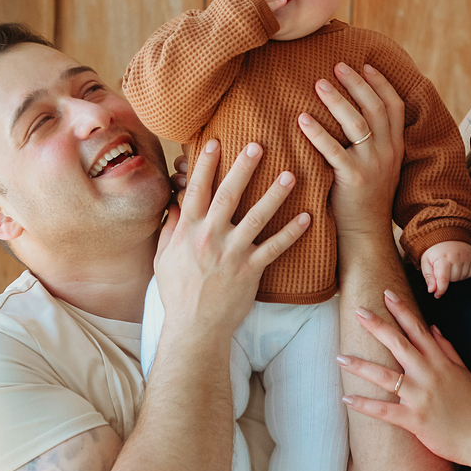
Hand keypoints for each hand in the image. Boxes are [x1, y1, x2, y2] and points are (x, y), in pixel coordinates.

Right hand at [154, 140, 310, 340]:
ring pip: (257, 217)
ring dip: (274, 194)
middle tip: (258, 145)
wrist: (194, 328)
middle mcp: (210, 237)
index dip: (206, 164)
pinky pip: (275, 247)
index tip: (215, 141)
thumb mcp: (163, 259)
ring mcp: (232, 253)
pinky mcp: (251, 270)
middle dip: (244, 168)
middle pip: (229, 195)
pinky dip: (292, 232)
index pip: (197, 189)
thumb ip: (170, 229)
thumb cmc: (177, 293)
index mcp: (188, 231)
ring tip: (291, 174)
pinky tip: (307, 217)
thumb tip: (175, 203)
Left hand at [298, 62, 404, 235]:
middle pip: (375, 108)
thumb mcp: (378, 167)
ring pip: (357, 123)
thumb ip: (372, 143)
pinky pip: (333, 150)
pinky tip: (302, 119)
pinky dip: (317, 132)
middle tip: (337, 66)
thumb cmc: (363, 198)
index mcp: (395, 147)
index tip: (366, 64)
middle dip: (357, 83)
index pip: (394, 106)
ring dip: (337, 100)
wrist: (365, 233)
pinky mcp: (353, 178)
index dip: (381, 83)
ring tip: (318, 83)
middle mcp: (388, 152)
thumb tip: (353, 115)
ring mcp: (372, 165)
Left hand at [337, 289, 470, 466]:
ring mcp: (420, 397)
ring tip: (340, 357)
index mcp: (440, 362)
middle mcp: (428, 375)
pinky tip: (347, 398)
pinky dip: (365, 405)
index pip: (418, 330)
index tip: (386, 294)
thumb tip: (432, 328)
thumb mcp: (464, 372)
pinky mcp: (415, 420)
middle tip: (358, 311)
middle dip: (377, 326)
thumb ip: (447, 349)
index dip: (402, 310)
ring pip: (385, 376)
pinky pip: (385, 410)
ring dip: (360, 366)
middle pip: (399, 345)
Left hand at [420, 240, 470, 296]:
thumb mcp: (426, 261)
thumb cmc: (434, 250)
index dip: (440, 290)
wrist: (446, 233)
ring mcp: (466, 257)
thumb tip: (432, 291)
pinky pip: (470, 274)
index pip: (443, 279)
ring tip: (449, 266)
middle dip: (446, 279)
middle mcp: (456, 257)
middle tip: (441, 269)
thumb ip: (429, 277)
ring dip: (455, 276)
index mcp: (442, 258)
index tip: (437, 295)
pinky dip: (463, 273)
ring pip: (462, 278)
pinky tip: (457, 266)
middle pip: (453, 280)